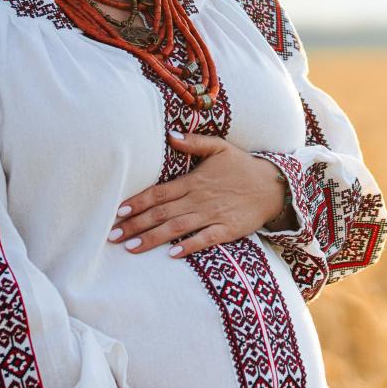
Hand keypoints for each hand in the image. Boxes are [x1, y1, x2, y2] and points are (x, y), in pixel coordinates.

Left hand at [109, 130, 291, 257]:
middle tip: (112, 235)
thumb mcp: (220, 147)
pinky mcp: (227, 229)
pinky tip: (172, 254)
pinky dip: (189, 246)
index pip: (158, 193)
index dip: (136, 203)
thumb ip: (194, 141)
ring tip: (130, 248)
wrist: (274, 186)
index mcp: (193, 181)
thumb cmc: (243, 167)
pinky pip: (205, 239)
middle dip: (135, 225)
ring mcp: (213, 215)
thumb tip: (170, 133)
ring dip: (152, 238)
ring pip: (176, 228)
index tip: (117, 212)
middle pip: (161, 214)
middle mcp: (199, 199)